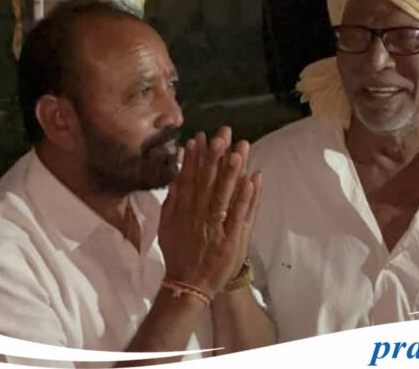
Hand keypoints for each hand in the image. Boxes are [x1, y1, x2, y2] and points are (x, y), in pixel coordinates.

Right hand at [158, 127, 261, 296]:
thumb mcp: (166, 225)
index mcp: (182, 210)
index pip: (189, 179)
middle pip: (207, 181)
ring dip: (232, 171)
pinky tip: (252, 179)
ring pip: (224, 194)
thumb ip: (171, 200)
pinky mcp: (230, 239)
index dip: (194, 157)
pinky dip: (245, 197)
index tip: (200, 137)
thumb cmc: (179, 252)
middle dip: (215, 156)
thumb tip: (176, 174)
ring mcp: (215, 227)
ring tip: (239, 149)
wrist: (188, 285)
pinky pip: (239, 215)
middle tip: (223, 133)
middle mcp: (198, 216)